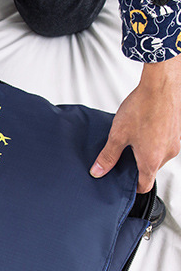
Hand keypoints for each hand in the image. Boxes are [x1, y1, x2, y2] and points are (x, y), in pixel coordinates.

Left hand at [91, 55, 180, 192]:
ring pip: (157, 155)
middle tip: (120, 157)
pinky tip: (141, 129)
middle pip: (150, 170)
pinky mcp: (177, 129)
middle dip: (135, 166)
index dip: (131, 188)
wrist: (162, 82)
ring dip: (144, 151)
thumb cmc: (144, 106)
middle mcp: (167, 153)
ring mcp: (175, 141)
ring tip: (131, 139)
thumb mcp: (117, 136)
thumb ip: (107, 157)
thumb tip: (98, 171)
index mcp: (152, 160)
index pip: (144, 186)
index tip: (121, 183)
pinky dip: (152, 140)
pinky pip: (163, 142)